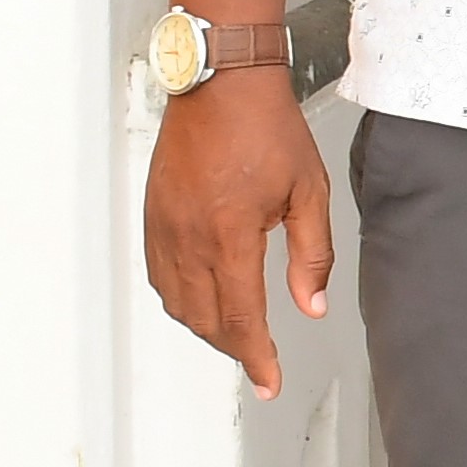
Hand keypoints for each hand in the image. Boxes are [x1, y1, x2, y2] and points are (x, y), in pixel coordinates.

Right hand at [144, 71, 335, 396]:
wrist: (221, 85)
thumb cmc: (266, 128)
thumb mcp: (309, 192)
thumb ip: (312, 255)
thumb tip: (312, 305)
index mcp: (230, 234)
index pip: (242, 316)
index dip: (256, 357)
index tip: (269, 381)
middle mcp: (188, 236)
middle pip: (206, 318)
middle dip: (235, 347)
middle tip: (262, 359)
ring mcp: (164, 227)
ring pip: (178, 302)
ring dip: (207, 327)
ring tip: (237, 335)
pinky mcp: (153, 216)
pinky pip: (160, 275)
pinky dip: (181, 299)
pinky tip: (202, 300)